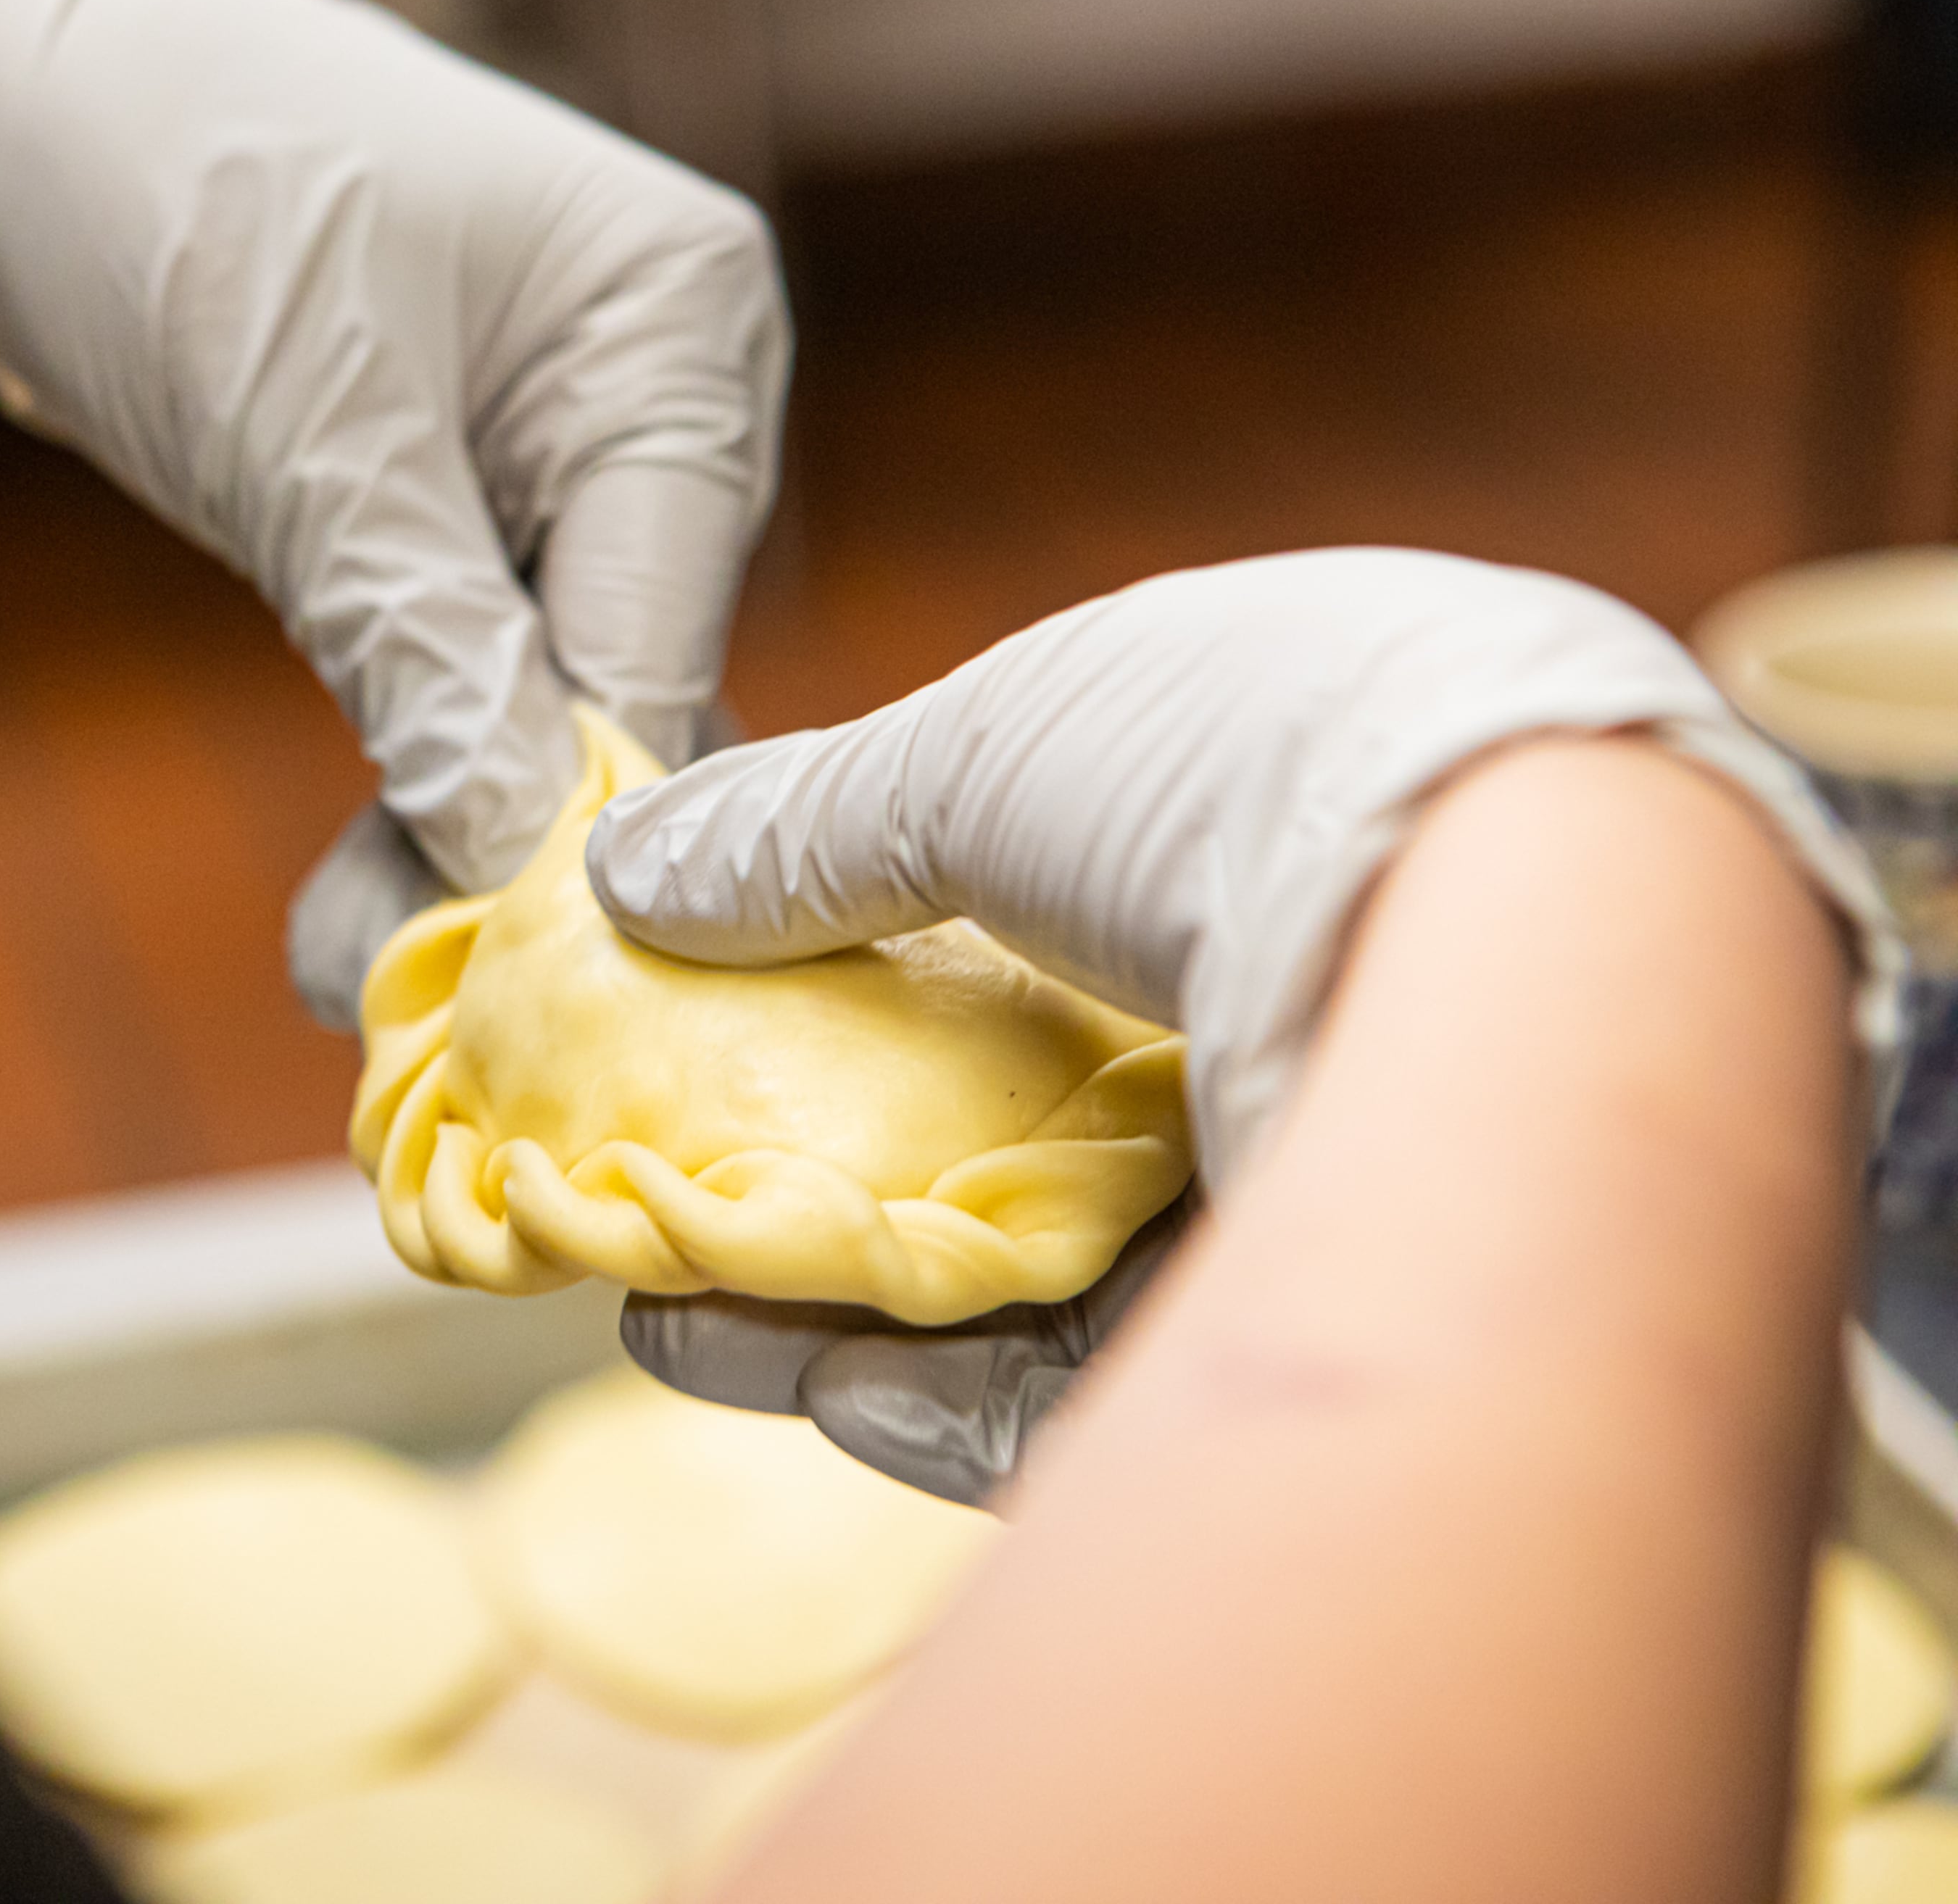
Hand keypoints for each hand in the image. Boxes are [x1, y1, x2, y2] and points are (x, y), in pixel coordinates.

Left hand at [0, 0, 787, 1024]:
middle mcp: (643, 377)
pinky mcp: (446, 482)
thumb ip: (433, 657)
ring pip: (537, 683)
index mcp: (676, 321)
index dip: (586, 804)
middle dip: (507, 829)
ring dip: (444, 820)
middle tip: (390, 984)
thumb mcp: (309, 439)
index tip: (509, 968)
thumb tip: (529, 867)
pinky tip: (355, 887)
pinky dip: (407, 755)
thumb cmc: (148, 185)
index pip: (667, 618)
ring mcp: (548, 431)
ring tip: (342, 957)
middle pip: (621, 666)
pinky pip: (462, 654)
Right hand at [589, 549, 1897, 1500]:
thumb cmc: (1248, 766)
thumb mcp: (979, 747)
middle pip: (1006, 1103)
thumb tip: (624, 867)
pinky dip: (953, 1390)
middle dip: (814, 1160)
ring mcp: (1312, 1158)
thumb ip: (800, 825)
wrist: (1514, 927)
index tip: (693, 1011)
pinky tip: (809, 1383)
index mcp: (1233, 805)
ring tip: (665, 1315)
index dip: (840, 959)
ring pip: (1036, 1262)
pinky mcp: (1321, 1323)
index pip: (1004, 899)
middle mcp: (1286, 982)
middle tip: (650, 1201)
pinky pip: (1112, 1375)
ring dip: (842, 1294)